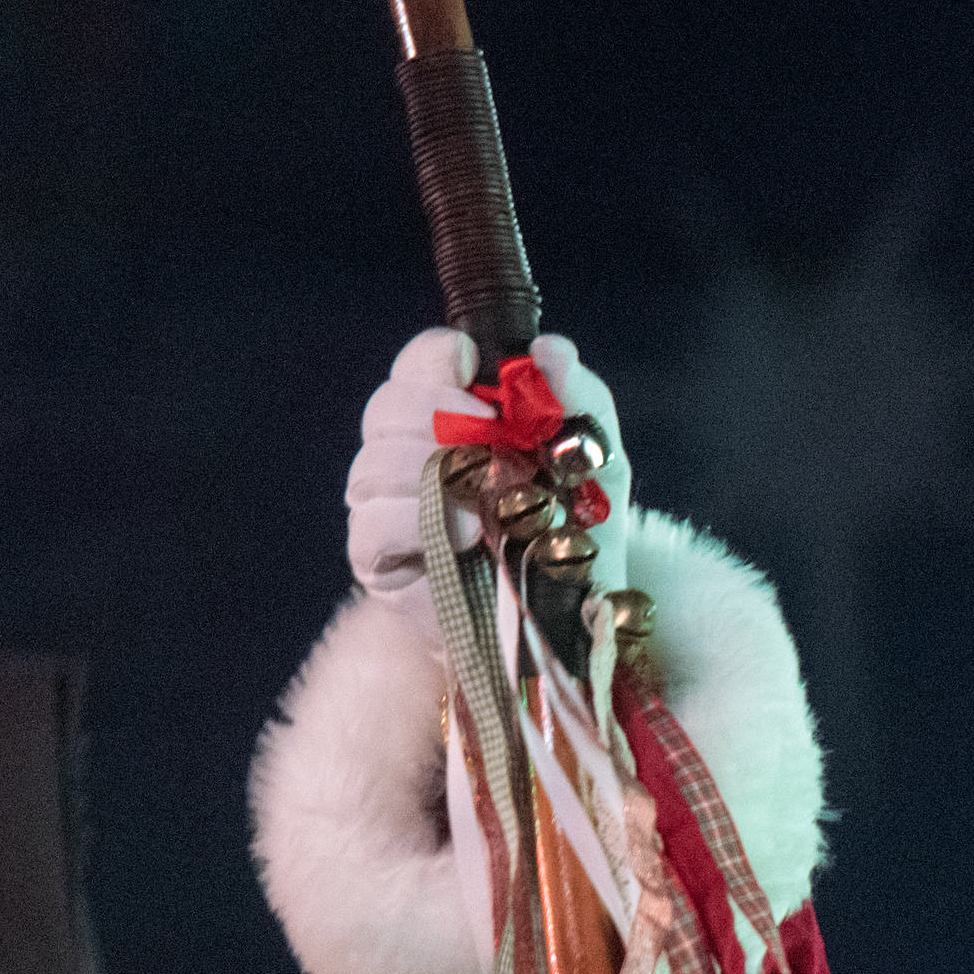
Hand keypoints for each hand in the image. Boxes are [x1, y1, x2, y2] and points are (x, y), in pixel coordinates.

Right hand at [342, 327, 633, 627]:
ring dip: (440, 474)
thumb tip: (550, 349)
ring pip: (377, 462)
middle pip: (390, 406)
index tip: (474, 370)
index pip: (420, 362)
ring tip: (494, 501)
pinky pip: (376, 522)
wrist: (569, 624)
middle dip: (442, 416)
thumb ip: (581, 400)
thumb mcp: (596, 462)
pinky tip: (471, 536)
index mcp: (453, 416)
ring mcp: (386, 506)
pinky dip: (423, 523)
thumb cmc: (576, 536)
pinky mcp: (378, 559)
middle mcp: (409, 453)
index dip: (439, 357)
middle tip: (494, 444)